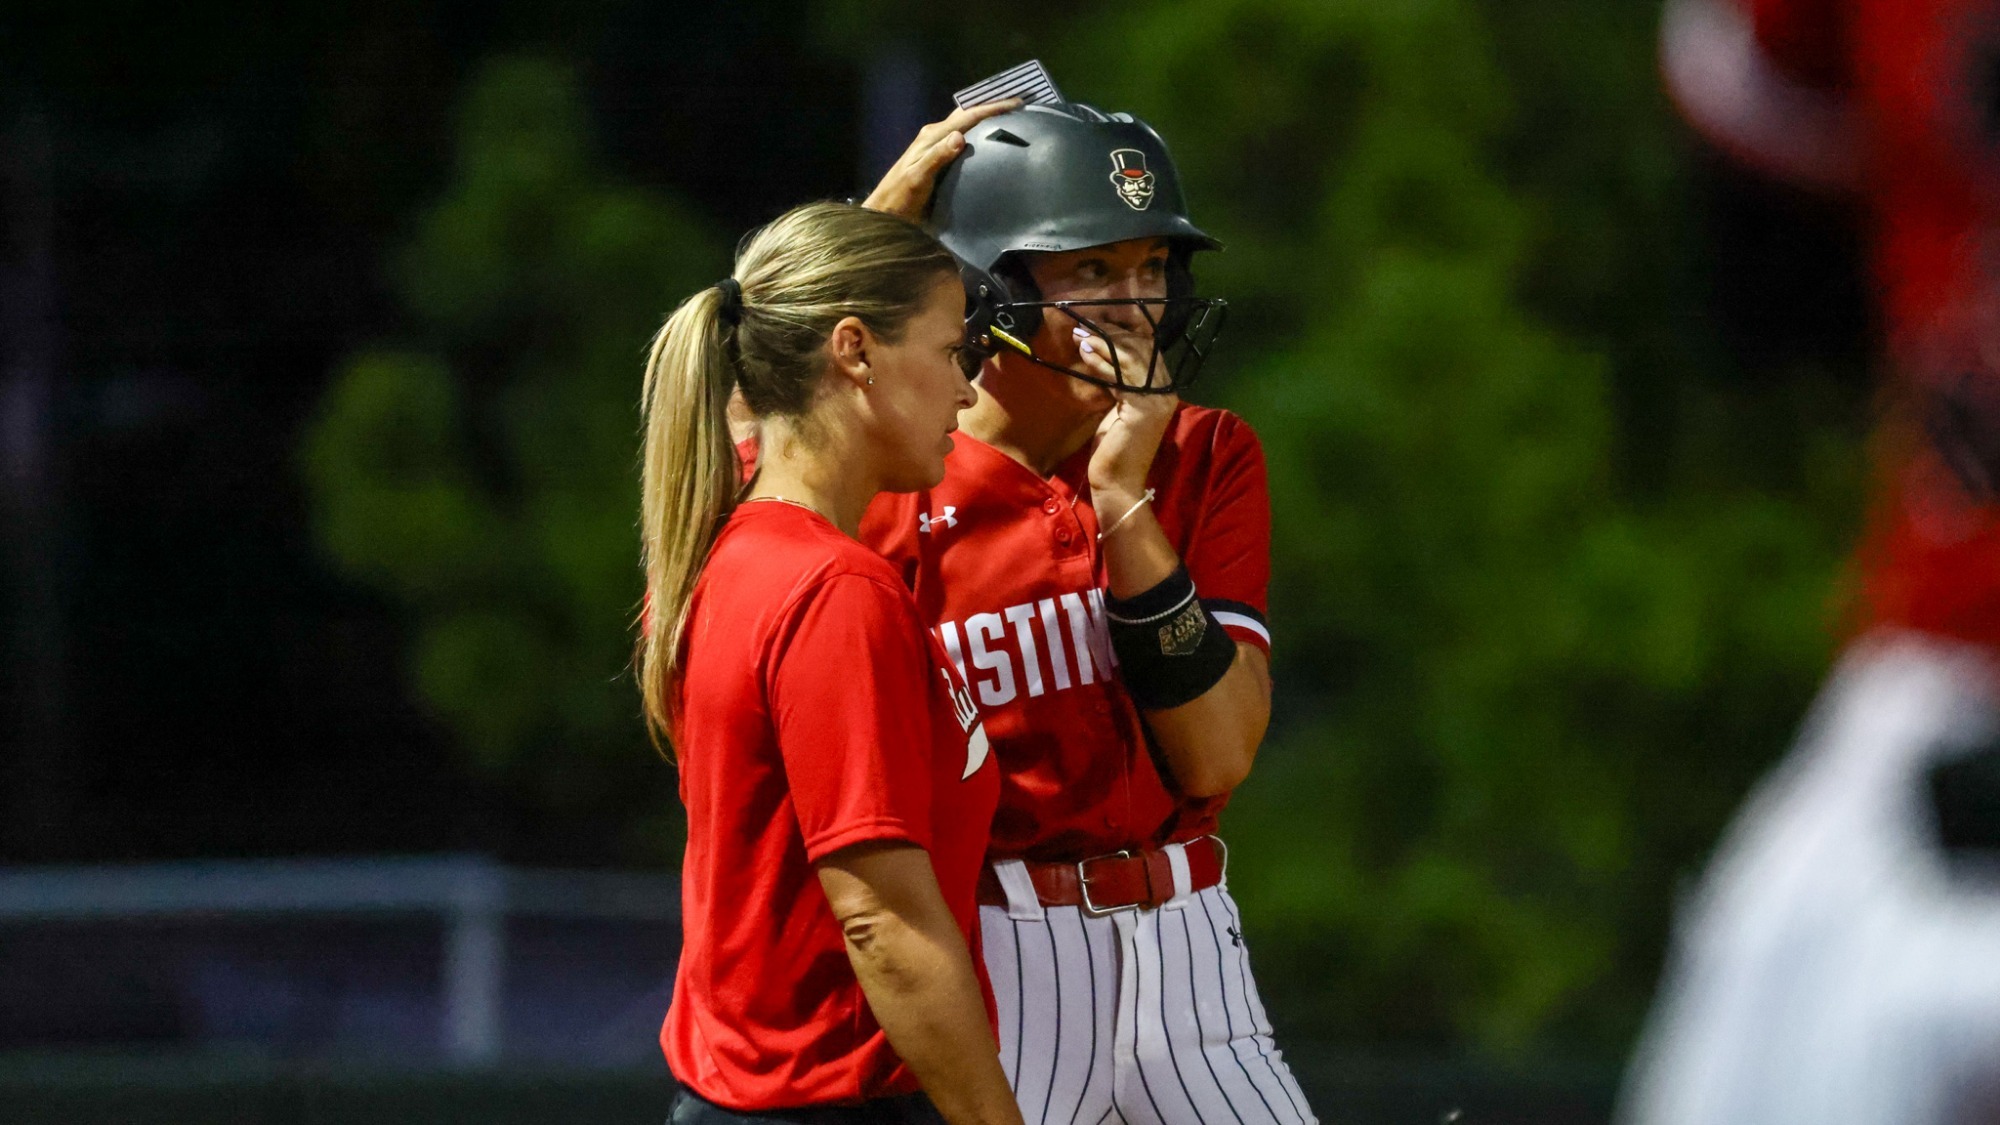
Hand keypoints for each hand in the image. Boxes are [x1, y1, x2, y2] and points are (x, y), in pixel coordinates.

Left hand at [860, 100, 1021, 220]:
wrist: (886, 212)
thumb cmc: (901, 197)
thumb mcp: (918, 179)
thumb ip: (937, 157)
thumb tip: (960, 136)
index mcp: (932, 136)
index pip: (967, 116)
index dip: (992, 108)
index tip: (1016, 103)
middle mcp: (935, 136)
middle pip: (967, 115)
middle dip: (991, 107)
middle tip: (1018, 105)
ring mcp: (936, 145)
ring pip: (965, 125)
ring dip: (986, 118)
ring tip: (1009, 117)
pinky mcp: (938, 157)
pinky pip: (963, 139)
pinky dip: (978, 134)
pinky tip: (989, 139)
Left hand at [1081, 325, 1178, 501]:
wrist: (1118, 482)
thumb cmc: (1115, 448)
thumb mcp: (1118, 408)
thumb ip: (1119, 383)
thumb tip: (1104, 355)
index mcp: (1163, 390)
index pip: (1148, 350)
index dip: (1124, 334)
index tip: (1097, 325)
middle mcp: (1166, 391)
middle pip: (1142, 349)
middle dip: (1111, 334)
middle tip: (1084, 325)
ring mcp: (1157, 400)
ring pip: (1131, 358)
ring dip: (1103, 343)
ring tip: (1080, 334)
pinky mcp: (1143, 408)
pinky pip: (1121, 375)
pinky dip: (1102, 362)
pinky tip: (1086, 352)